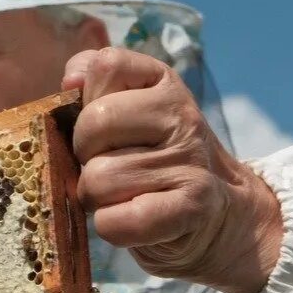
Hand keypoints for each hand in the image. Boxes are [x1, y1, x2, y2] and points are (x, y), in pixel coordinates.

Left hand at [61, 47, 282, 292]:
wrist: (221, 214)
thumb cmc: (156, 160)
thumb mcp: (134, 111)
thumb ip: (96, 82)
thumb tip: (71, 82)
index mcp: (164, 85)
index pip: (106, 66)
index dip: (85, 100)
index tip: (101, 128)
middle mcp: (182, 117)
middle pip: (92, 126)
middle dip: (82, 154)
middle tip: (105, 167)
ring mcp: (190, 162)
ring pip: (98, 179)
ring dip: (95, 197)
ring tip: (120, 197)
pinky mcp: (191, 207)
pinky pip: (118, 220)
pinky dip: (110, 226)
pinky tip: (127, 221)